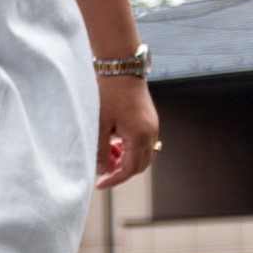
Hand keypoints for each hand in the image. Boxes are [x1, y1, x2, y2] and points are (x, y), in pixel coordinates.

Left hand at [95, 74, 159, 190]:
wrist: (120, 69)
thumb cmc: (107, 95)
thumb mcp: (99, 125)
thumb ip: (101, 150)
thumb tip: (102, 169)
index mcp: (140, 136)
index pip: (130, 169)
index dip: (114, 179)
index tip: (99, 184)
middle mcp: (151, 133)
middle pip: (140, 165)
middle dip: (121, 171)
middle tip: (102, 172)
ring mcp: (152, 126)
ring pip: (142, 154)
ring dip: (125, 159)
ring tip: (106, 154)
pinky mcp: (149, 120)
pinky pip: (142, 142)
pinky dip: (129, 148)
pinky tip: (113, 142)